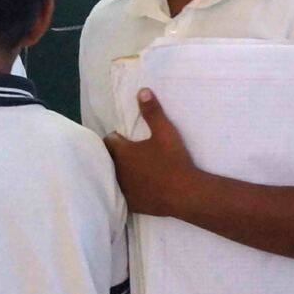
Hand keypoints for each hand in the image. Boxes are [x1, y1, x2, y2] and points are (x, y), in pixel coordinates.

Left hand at [104, 88, 202, 216]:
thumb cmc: (174, 160)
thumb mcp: (165, 132)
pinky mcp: (129, 203)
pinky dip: (126, 190)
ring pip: (112, 177)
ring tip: (131, 170)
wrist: (186, 193)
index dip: (117, 139)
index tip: (126, 139)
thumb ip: (152, 112)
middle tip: (129, 154)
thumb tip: (142, 91)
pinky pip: (121, 195)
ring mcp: (121, 189)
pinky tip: (136, 188)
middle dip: (114, 156)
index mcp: (121, 152)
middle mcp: (115, 170)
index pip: (108, 141)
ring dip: (118, 173)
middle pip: (107, 160)